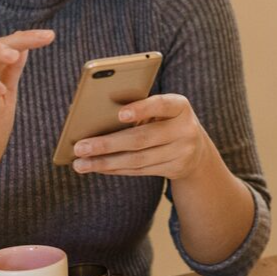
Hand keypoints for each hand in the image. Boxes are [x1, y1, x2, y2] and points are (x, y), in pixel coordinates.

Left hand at [70, 93, 216, 181]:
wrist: (196, 148)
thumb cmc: (166, 119)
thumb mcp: (162, 109)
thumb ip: (139, 107)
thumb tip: (95, 117)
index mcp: (180, 106)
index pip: (161, 105)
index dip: (142, 109)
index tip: (120, 113)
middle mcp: (185, 129)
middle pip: (142, 138)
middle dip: (107, 144)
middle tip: (79, 147)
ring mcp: (182, 152)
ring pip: (138, 159)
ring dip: (105, 162)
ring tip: (80, 163)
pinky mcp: (174, 169)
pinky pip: (140, 170)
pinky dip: (116, 169)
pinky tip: (98, 167)